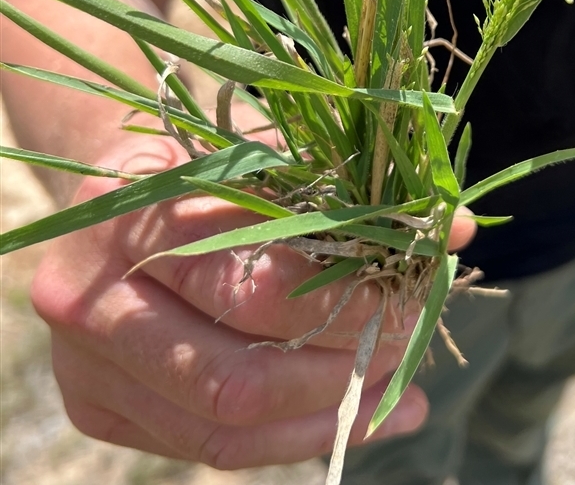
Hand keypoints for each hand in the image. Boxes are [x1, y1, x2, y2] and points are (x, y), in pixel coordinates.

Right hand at [29, 130, 474, 468]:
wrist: (113, 196)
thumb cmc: (203, 164)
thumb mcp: (267, 157)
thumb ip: (350, 193)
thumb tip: (458, 228)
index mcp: (132, 217)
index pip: (256, 281)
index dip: (347, 297)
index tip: (412, 284)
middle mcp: (92, 300)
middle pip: (239, 374)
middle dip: (344, 365)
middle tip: (410, 339)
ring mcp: (87, 367)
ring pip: (226, 428)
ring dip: (329, 415)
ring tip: (402, 391)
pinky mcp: (99, 408)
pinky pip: (210, 447)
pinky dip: (294, 436)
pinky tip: (361, 414)